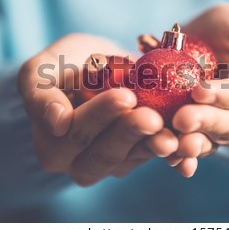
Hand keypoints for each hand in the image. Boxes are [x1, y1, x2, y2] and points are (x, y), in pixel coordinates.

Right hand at [18, 34, 177, 185]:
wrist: (92, 67)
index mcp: (53, 145)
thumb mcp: (40, 71)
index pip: (76, 132)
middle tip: (152, 117)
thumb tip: (57, 122)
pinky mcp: (136, 156)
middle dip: (131, 133)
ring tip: (173, 137)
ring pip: (133, 157)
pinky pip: (154, 156)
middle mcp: (80, 162)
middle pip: (106, 152)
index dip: (101, 116)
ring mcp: (111, 162)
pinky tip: (188, 155)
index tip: (125, 96)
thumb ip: (40, 95)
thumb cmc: (61, 66)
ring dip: (154, 147)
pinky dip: (174, 158)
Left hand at [167, 3, 228, 176]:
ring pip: (205, 143)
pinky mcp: (191, 138)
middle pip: (225, 127)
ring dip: (189, 146)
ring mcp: (216, 135)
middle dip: (203, 122)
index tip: (199, 91)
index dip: (223, 96)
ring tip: (172, 144)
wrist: (200, 39)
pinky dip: (176, 156)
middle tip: (181, 119)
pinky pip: (185, 152)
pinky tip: (165, 157)